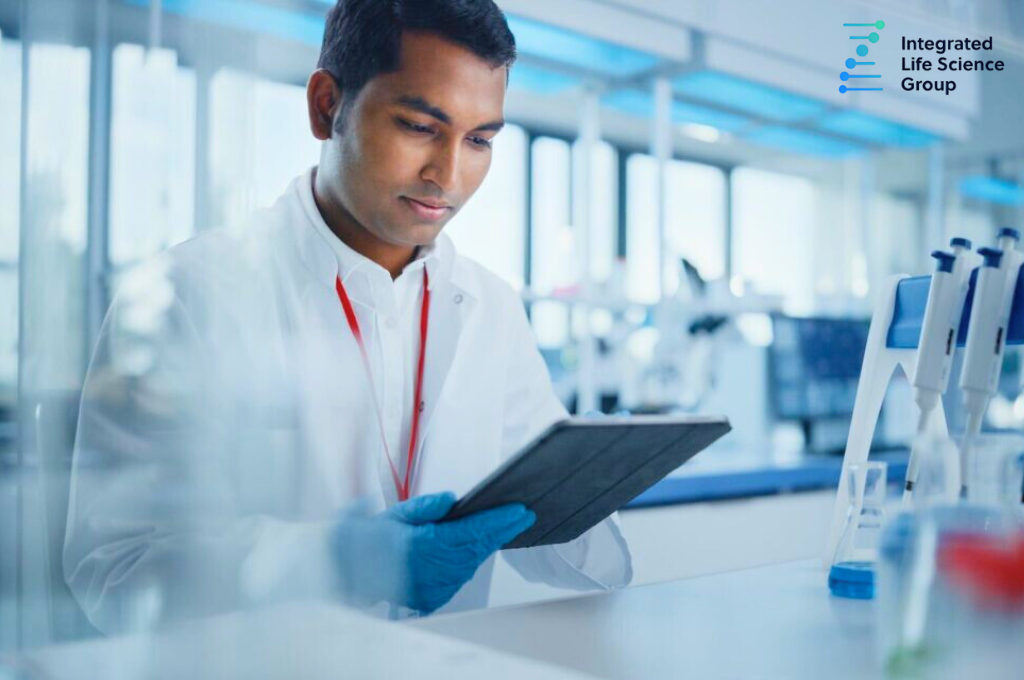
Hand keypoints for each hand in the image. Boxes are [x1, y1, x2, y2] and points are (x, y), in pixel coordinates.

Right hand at [331, 492, 534, 613]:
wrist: (348, 569)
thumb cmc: (371, 537)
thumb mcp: (396, 512)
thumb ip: (426, 506)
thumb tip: (452, 499)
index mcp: (422, 544)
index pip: (470, 530)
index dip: (497, 521)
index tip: (519, 511)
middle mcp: (430, 568)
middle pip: (476, 547)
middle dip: (501, 530)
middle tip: (523, 516)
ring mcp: (432, 586)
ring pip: (470, 563)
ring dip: (487, 545)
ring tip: (505, 526)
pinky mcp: (430, 597)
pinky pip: (459, 576)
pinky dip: (468, 561)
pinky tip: (478, 546)